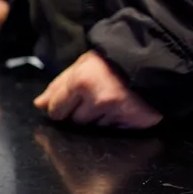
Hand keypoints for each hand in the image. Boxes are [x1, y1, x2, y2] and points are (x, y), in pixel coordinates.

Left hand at [34, 51, 162, 128]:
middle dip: (80, 114)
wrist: (152, 62)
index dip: (59, 109)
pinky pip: (114, 131)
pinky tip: (121, 109)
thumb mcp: (82, 66)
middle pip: (75, 122)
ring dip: (99, 120)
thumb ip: (58, 86)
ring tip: (110, 102)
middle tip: (93, 100)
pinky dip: (115, 123)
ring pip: (94, 128)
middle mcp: (98, 98)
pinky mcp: (134, 122)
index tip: (66, 106)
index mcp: (80, 81)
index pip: (56, 110)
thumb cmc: (111, 63)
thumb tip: (39, 104)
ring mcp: (117, 112)